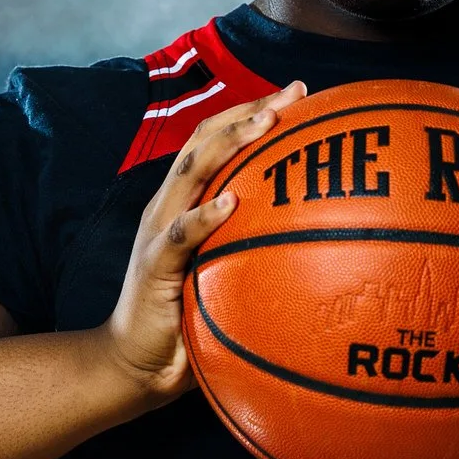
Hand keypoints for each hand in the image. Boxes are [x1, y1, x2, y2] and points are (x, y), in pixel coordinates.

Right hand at [99, 80, 307, 403]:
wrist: (134, 365)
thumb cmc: (188, 320)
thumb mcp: (225, 273)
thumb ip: (254, 248)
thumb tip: (324, 242)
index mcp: (185, 201)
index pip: (217, 140)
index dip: (253, 110)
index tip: (299, 93)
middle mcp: (169, 205)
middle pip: (206, 139)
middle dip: (249, 111)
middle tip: (292, 95)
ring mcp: (158, 232)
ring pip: (192, 171)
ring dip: (230, 142)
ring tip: (266, 123)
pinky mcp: (154, 266)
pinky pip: (181, 235)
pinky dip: (205, 215)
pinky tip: (230, 203)